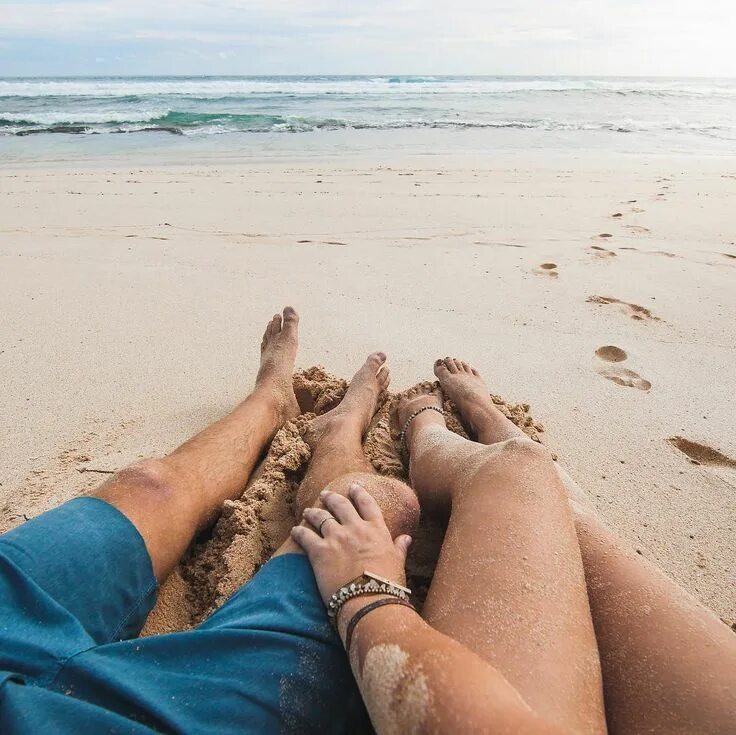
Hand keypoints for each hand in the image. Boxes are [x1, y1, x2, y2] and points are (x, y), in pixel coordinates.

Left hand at [290, 483, 411, 606]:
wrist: (370, 601)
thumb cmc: (388, 585)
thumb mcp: (398, 563)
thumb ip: (400, 548)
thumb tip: (407, 538)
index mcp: (376, 530)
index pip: (367, 504)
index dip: (359, 493)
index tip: (353, 487)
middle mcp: (356, 529)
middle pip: (341, 505)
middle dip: (332, 498)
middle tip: (326, 494)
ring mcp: (337, 538)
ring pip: (321, 517)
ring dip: (313, 512)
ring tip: (308, 511)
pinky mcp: (320, 552)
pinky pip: (305, 536)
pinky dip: (299, 532)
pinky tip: (295, 530)